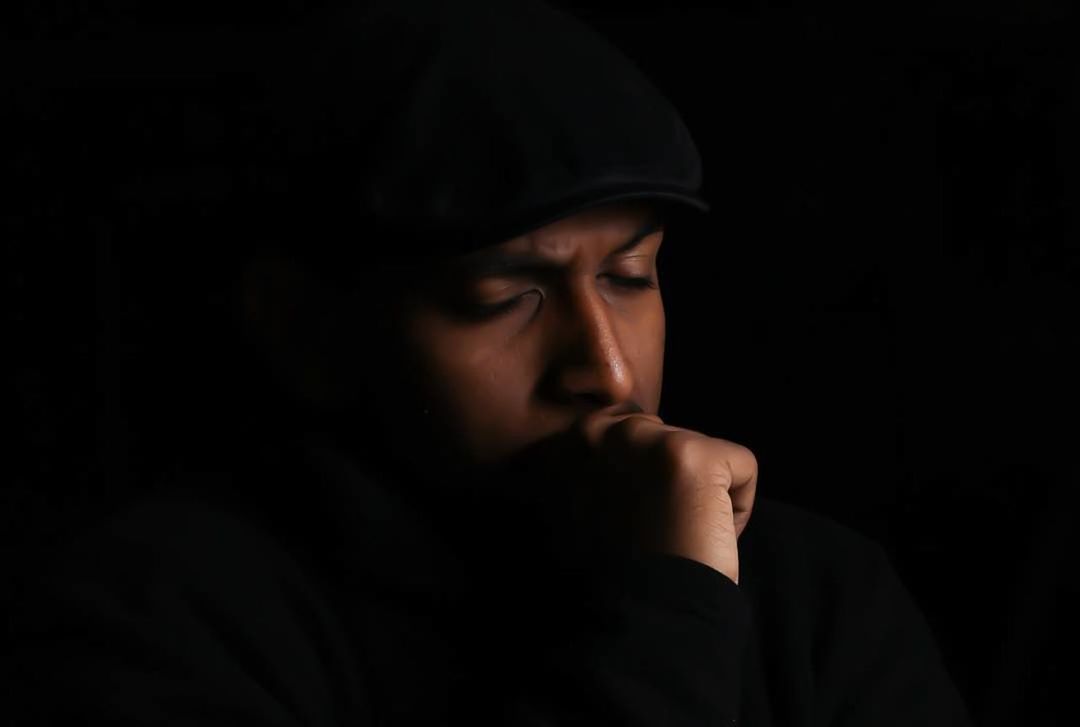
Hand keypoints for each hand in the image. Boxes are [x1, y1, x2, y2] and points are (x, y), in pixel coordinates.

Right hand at [489, 410, 758, 584]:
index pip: (632, 423)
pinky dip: (738, 509)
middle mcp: (602, 431)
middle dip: (677, 484)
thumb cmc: (617, 575)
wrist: (641, 617)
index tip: (639, 517)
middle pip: (671, 436)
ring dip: (705, 497)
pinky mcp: (693, 455)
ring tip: (676, 536)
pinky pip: (742, 468)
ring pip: (707, 454)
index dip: (651, 475)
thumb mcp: (586, 511)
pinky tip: (703, 537)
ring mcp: (647, 439)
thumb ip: (599, 471)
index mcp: (570, 445)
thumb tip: (631, 443)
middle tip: (657, 531)